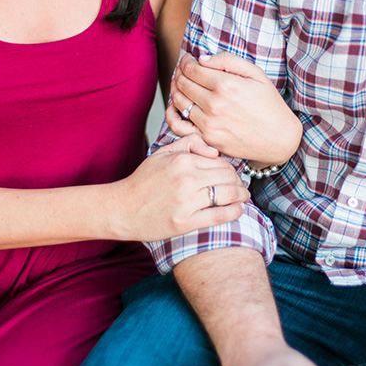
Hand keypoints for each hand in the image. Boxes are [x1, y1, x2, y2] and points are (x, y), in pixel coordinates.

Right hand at [114, 134, 249, 241]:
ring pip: (227, 195)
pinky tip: (239, 210)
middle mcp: (186, 180)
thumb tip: (214, 150)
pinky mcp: (185, 222)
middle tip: (242, 187)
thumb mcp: (162, 154)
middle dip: (238, 182)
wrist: (122, 208)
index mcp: (182, 161)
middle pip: (227, 178)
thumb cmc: (142, 182)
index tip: (233, 174)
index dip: (231, 168)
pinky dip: (234, 212)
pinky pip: (219, 216)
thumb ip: (188, 143)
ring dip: (240, 196)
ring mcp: (186, 202)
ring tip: (243, 197)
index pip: (219, 162)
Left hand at [167, 53, 301, 166]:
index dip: (185, 61)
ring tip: (181, 84)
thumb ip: (227, 61)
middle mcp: (214, 105)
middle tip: (183, 70)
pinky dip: (172, 113)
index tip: (188, 60)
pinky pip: (178, 125)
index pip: (191, 68)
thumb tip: (202, 59)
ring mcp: (208, 124)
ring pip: (178, 101)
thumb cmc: (269, 104)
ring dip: (175, 89)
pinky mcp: (206, 139)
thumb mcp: (256, 74)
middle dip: (179, 73)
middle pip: (181, 83)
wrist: (279, 139)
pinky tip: (176, 105)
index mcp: (226, 86)